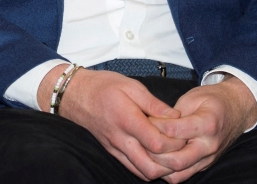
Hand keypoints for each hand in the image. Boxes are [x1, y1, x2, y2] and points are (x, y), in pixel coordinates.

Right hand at [44, 66, 186, 180]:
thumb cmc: (102, 86)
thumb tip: (176, 116)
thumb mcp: (130, 85)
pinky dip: (149, 168)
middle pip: (151, 167)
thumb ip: (154, 103)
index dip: (175, 143)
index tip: (183, 133)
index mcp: (127, 119)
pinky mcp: (112, 152)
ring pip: (143, 172)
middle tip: (181, 149)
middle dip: (172, 163)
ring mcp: (115, 148)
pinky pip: (134, 168)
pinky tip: (157, 156)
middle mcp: (120, 139)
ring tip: (171, 153)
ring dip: (161, 169)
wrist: (74, 94)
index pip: (157, 143)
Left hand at [147, 76, 256, 182]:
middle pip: (176, 160)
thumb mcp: (192, 97)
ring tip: (146, 150)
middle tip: (140, 139)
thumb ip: (173, 112)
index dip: (154, 126)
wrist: (236, 110)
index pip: (173, 132)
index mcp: (207, 124)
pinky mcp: (204, 165)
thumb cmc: (211, 100)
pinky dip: (167, 170)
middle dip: (153, 152)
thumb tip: (151, 123)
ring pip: (179, 174)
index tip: (143, 119)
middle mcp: (209, 146)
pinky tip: (156, 158)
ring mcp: (208, 159)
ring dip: (159, 166)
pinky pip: (183, 175)